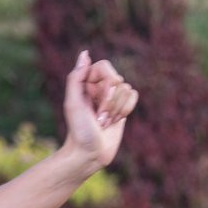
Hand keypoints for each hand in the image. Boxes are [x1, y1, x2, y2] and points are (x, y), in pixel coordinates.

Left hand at [60, 48, 137, 170]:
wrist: (90, 153)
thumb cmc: (79, 130)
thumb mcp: (73, 103)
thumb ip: (76, 77)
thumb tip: (85, 53)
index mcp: (85, 82)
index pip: (105, 66)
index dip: (106, 83)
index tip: (96, 100)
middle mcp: (98, 86)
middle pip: (118, 79)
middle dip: (109, 101)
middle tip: (98, 118)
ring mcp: (112, 96)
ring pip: (127, 88)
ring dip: (116, 109)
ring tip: (104, 122)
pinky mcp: (122, 106)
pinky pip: (134, 95)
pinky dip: (126, 109)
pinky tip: (114, 121)